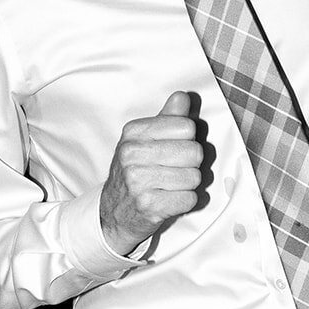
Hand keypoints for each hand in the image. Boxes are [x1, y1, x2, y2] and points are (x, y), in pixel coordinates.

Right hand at [100, 91, 202, 254]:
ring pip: (194, 177)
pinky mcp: (148, 206)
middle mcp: (132, 154)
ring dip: (188, 184)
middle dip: (191, 164)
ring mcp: (138, 182)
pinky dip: (185, 202)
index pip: (186, 126)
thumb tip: (183, 96)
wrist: (114, 211)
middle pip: (194, 152)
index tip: (173, 148)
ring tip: (170, 186)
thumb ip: (168, 117)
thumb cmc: (136, 171)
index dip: (187, 139)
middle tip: (174, 170)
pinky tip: (169, 200)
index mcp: (134, 132)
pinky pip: (190, 199)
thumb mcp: (145, 139)